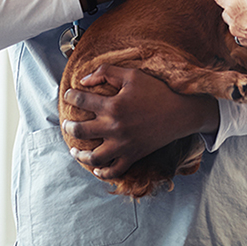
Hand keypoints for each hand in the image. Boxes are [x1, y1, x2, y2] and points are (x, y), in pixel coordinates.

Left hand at [61, 65, 218, 178]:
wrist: (180, 113)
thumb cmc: (156, 91)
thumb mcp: (132, 75)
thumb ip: (106, 73)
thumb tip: (84, 80)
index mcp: (113, 106)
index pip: (81, 101)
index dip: (71, 96)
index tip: (68, 95)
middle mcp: (114, 128)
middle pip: (81, 130)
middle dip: (69, 126)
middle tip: (67, 123)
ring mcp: (123, 145)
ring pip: (93, 156)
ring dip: (80, 154)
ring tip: (74, 149)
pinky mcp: (133, 155)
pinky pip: (114, 170)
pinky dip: (103, 172)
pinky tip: (96, 168)